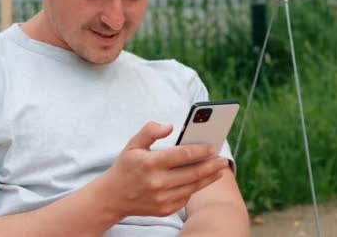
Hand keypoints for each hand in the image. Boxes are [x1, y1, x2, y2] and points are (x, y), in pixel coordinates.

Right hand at [98, 122, 229, 217]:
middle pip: (192, 173)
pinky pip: (185, 198)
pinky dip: (195, 188)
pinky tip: (202, 180)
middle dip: (211, 166)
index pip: (181, 155)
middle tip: (223, 160)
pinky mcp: (164, 209)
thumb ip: (150, 131)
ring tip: (219, 169)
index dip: (199, 150)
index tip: (212, 146)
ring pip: (192, 187)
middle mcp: (157, 183)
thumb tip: (170, 126)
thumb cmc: (125, 167)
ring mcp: (161, 198)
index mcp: (149, 163)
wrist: (112, 197)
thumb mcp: (132, 145)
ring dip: (208, 178)